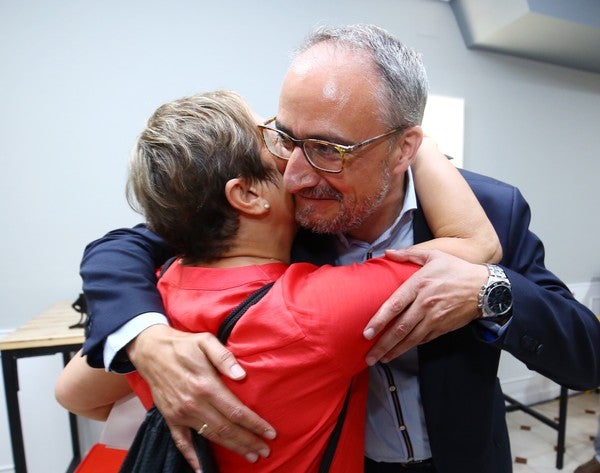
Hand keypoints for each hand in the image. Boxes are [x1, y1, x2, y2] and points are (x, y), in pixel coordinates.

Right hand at [127, 325, 275, 470]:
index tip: (270, 433)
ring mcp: (181, 414)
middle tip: (265, 451)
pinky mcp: (171, 418)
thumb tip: (242, 375)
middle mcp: (194, 404)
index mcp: (206, 385)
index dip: (255, 424)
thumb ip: (224, 357)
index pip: (236, 411)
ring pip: (211, 436)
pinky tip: (202, 469)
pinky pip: (182, 442)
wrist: (150, 350)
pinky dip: (192, 457)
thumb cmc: (183, 345)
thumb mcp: (206, 341)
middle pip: (227, 429)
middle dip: (248, 441)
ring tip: (250, 455)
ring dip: (232, 448)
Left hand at [363, 248, 487, 364]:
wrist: (486, 289)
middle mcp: (425, 304)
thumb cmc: (457, 270)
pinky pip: (423, 340)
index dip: (380, 320)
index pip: (395, 305)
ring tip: (380, 359)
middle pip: (400, 328)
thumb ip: (409, 254)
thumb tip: (388, 252)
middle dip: (383, 344)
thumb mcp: (434, 255)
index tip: (367, 333)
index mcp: (420, 285)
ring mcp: (434, 319)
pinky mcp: (442, 328)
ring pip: (411, 338)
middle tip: (369, 357)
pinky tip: (399, 352)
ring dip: (394, 351)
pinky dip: (410, 347)